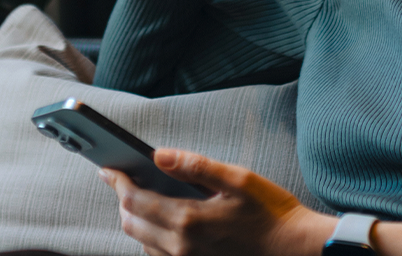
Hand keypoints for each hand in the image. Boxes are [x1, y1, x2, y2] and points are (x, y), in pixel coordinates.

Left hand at [101, 148, 335, 255]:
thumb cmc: (270, 212)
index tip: (108, 168)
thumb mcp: (237, 179)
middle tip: (123, 179)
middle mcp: (181, 246)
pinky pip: (159, 255)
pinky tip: (162, 221)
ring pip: (142, 242)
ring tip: (141, 196)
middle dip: (122, 199)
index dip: (117, 181)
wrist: (294, 250)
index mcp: (189, 219)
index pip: (134, 199)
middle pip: (131, 223)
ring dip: (135, 219)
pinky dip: (151, 237)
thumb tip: (158, 155)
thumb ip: (195, 166)